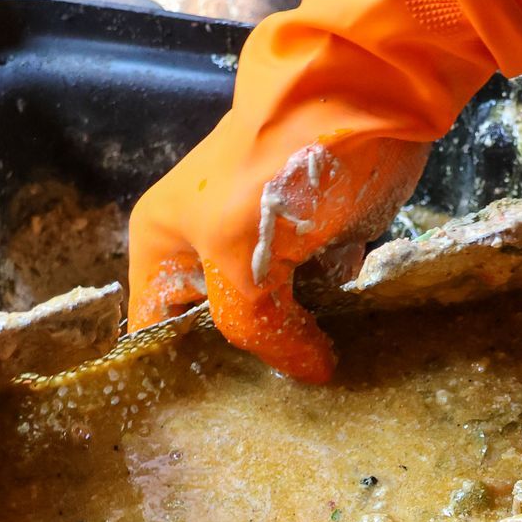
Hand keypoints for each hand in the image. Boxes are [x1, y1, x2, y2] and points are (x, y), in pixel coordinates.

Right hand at [125, 0, 521, 382]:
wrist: (366, 94)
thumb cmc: (277, 168)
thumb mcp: (238, 255)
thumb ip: (253, 324)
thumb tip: (312, 372)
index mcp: (164, 243)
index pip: (154, 329)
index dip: (180, 376)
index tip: (210, 427)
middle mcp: (208, 248)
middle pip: (218, 332)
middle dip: (245, 370)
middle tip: (269, 420)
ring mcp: (268, 248)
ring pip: (273, 322)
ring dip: (293, 352)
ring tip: (311, 397)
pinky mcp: (321, 246)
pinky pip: (321, 305)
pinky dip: (331, 326)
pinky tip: (343, 358)